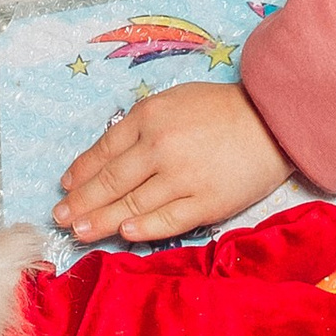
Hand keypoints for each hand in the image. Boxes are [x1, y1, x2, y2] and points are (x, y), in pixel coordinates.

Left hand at [54, 81, 294, 242]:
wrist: (274, 120)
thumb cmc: (222, 109)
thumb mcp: (173, 101)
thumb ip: (140, 127)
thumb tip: (106, 157)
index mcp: (150, 117)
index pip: (104, 150)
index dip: (82, 171)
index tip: (66, 186)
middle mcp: (161, 147)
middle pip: (111, 181)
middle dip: (81, 201)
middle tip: (60, 217)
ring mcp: (184, 177)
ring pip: (133, 204)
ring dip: (102, 220)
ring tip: (80, 232)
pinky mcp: (208, 202)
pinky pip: (168, 220)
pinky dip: (143, 228)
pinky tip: (125, 233)